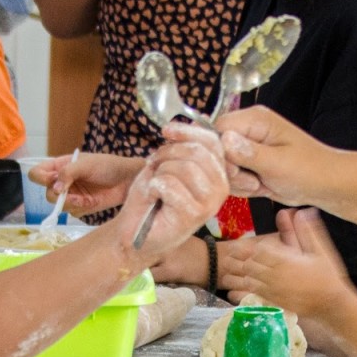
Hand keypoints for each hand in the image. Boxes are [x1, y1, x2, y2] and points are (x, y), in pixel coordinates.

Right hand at [29, 150, 145, 215]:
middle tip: (71, 192)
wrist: (127, 181)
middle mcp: (62, 181)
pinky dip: (79, 208)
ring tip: (84, 198)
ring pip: (58, 206)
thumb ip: (68, 172)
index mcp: (60, 166)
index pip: (37, 173)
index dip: (41, 178)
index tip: (54, 180)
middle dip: (58, 195)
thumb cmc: (107, 166)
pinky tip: (91, 202)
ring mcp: (71, 195)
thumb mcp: (86, 164)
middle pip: (47, 193)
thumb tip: (55, 187)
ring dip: (70, 203)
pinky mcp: (80, 207)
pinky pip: (71, 213)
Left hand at [113, 134, 228, 262]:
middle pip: (197, 152)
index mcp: (218, 174)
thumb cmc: (153, 199)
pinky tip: (154, 198)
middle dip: (168, 154)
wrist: (136, 232)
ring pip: (183, 167)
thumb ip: (184, 147)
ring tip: (155, 184)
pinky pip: (170, 184)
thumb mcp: (169, 165)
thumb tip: (191, 124)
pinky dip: (154, 187)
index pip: (213, 142)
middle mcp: (220, 189)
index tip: (166, 131)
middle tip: (154, 166)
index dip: (188, 131)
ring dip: (159, 172)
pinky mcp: (194, 214)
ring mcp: (210, 203)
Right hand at [199, 107, 334, 206]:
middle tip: (253, 180)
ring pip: (221, 167)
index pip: (216, 130)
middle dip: (231, 172)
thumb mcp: (279, 163)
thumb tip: (224, 140)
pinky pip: (230, 177)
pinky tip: (260, 187)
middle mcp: (247, 129)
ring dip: (237, 182)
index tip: (236, 170)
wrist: (324, 185)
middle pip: (215, 150)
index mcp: (255, 119)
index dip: (219, 153)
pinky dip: (242, 187)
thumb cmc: (309, 170)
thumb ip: (249, 153)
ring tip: (260, 183)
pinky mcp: (246, 163)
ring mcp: (245, 147)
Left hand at [224, 208, 349, 319]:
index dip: (250, 247)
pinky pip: (254, 295)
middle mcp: (276, 275)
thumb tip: (302, 212)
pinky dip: (244, 291)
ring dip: (238, 275)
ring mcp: (274, 289)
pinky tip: (237, 289)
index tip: (243, 244)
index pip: (260, 251)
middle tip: (229, 253)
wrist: (330, 302)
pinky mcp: (274, 301)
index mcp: (286, 260)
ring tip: (227, 271)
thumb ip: (308, 231)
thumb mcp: (321, 250)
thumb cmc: (328, 275)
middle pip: (251, 265)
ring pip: (249, 280)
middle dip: (240, 259)